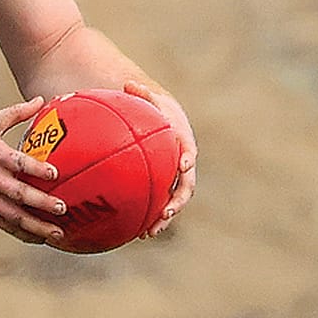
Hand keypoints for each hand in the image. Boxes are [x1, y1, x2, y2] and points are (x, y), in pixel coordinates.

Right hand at [0, 98, 66, 244]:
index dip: (37, 169)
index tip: (55, 173)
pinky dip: (23, 233)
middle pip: (19, 194)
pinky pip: (5, 225)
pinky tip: (39, 238)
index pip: (18, 163)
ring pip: (14, 216)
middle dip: (41, 203)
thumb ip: (16, 113)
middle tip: (61, 207)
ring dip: (37, 225)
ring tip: (57, 231)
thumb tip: (40, 100)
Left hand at [125, 79, 194, 233]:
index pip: (187, 150)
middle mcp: (181, 162)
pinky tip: (133, 233)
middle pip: (185, 184)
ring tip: (148, 232)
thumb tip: (130, 84)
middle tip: (164, 212)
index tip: (182, 166)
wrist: (156, 120)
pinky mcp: (162, 185)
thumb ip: (140, 95)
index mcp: (181, 141)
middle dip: (177, 200)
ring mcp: (173, 176)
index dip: (187, 158)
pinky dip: (148, 218)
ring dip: (163, 217)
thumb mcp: (146, 99)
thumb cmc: (150, 108)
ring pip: (172, 200)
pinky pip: (157, 204)